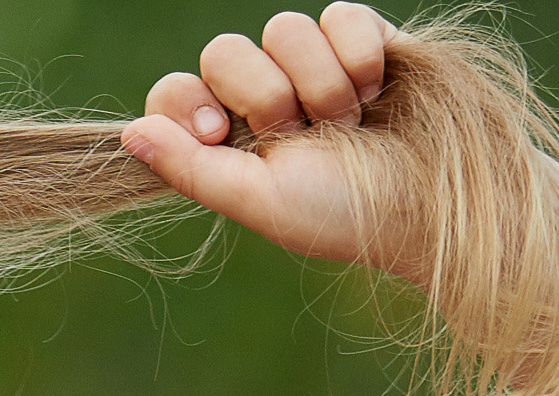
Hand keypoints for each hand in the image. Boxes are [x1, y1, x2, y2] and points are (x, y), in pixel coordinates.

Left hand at [121, 5, 425, 281]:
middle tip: (303, 135)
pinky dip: (359, 55)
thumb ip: (190, 168)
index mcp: (229, 139)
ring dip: (321, 84)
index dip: (189, 102)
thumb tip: (128, 135)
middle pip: (223, 51)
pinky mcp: (363, 38)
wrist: (429, 200)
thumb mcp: (259, 201)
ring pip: (283, 28)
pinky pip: (340, 14)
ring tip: (351, 122)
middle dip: (266, 97)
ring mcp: (312, 64)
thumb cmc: (343, 213)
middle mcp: (263, 97)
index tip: (220, 133)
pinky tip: (377, 90)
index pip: (175, 92)